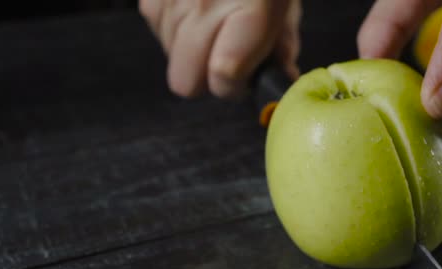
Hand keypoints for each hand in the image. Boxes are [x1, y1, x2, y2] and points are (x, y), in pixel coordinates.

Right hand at [139, 0, 301, 98]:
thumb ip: (281, 47)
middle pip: (185, 82)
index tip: (244, 77)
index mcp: (247, 14)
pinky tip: (195, 9)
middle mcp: (203, 8)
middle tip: (225, 59)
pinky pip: (157, 31)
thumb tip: (279, 80)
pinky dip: (175, 29)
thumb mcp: (284, 5)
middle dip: (206, 79)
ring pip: (170, 59)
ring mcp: (172, 0)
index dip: (235, 87)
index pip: (223, 79)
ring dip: (191, 52)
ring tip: (213, 24)